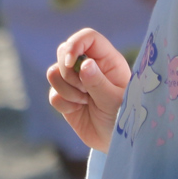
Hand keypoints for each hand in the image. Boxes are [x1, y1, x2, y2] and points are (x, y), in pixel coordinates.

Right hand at [45, 29, 130, 153]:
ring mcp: (76, 82)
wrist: (115, 141)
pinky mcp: (66, 98)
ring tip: (85, 101)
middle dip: (67, 71)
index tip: (69, 62)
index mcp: (107, 60)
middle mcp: (90, 66)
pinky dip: (64, 104)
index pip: (88, 37)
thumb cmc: (125, 118)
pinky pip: (53, 94)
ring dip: (66, 90)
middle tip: (84, 90)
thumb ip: (99, 82)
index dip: (75, 44)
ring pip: (53, 72)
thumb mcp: (115, 101)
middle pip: (63, 50)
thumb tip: (84, 64)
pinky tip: (79, 110)